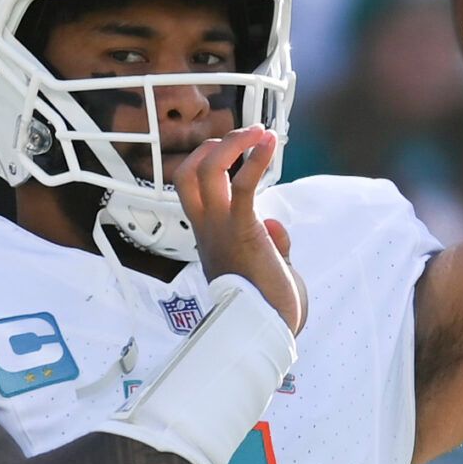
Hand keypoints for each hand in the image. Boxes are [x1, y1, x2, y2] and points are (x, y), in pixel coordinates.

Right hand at [173, 127, 306, 333]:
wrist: (266, 332)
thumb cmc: (268, 307)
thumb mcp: (267, 268)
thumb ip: (270, 244)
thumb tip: (275, 226)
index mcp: (208, 237)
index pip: (189, 189)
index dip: (205, 162)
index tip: (236, 149)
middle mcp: (207, 229)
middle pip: (187, 173)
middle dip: (213, 147)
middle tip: (246, 136)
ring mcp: (221, 229)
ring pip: (206, 170)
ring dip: (233, 143)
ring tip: (259, 131)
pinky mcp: (244, 230)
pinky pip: (241, 185)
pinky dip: (255, 159)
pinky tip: (269, 143)